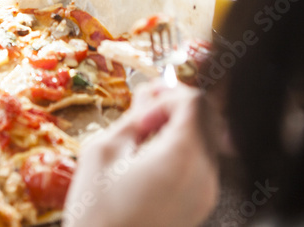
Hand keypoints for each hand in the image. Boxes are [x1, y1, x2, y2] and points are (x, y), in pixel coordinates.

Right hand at [63, 81, 218, 226]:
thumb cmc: (98, 212)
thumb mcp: (103, 151)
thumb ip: (132, 118)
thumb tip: (148, 95)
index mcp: (182, 155)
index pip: (192, 101)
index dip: (166, 92)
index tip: (142, 101)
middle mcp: (204, 174)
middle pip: (205, 119)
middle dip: (174, 108)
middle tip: (141, 112)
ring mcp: (205, 193)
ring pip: (203, 140)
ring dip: (176, 129)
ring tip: (139, 138)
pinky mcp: (199, 207)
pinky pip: (199, 164)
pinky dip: (180, 151)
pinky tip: (148, 159)